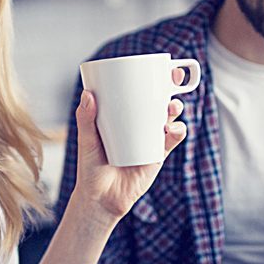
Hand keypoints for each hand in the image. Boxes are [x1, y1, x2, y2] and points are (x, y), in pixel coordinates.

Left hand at [73, 69, 187, 221]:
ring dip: (175, 108)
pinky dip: (177, 131)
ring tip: (170, 107)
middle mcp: (139, 124)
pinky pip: (172, 140)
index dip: (151, 77)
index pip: (138, 91)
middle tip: (172, 78)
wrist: (101, 199)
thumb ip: (86, 120)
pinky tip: (173, 129)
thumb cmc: (91, 168)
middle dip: (171, 86)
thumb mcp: (86, 142)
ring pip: (168, 117)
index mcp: (123, 115)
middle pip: (159, 100)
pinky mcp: (158, 155)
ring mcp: (150, 138)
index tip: (158, 64)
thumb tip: (87, 94)